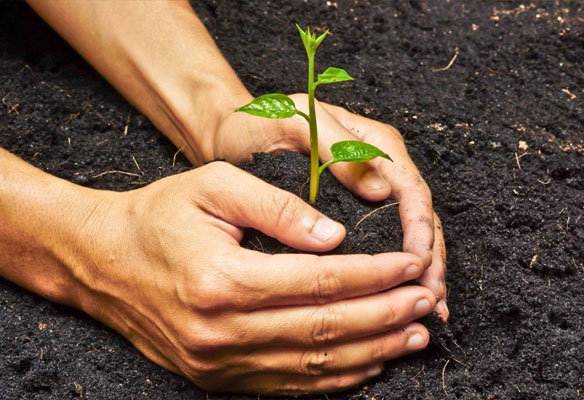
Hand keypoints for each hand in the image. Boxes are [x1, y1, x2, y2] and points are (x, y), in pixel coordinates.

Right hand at [76, 162, 435, 393]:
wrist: (103, 262)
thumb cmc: (159, 216)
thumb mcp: (214, 187)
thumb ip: (279, 209)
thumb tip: (336, 237)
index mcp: (223, 280)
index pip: (321, 281)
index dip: (374, 275)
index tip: (411, 265)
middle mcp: (221, 331)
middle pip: (325, 330)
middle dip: (385, 316)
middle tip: (425, 302)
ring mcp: (217, 362)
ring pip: (313, 367)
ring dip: (370, 352)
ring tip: (412, 337)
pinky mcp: (215, 376)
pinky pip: (287, 385)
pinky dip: (334, 378)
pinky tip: (366, 364)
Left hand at [213, 95, 447, 319]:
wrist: (233, 135)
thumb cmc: (261, 124)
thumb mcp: (297, 124)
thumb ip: (338, 151)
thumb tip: (381, 192)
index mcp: (373, 144)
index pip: (410, 189)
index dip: (419, 229)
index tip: (417, 263)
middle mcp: (377, 169)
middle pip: (418, 217)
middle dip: (429, 259)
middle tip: (433, 300)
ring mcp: (365, 191)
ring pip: (406, 234)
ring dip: (420, 270)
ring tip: (430, 309)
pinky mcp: (349, 212)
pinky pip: (381, 242)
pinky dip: (393, 271)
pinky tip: (396, 297)